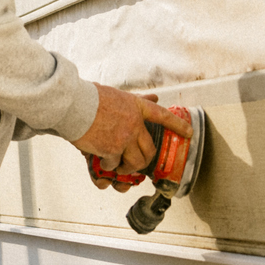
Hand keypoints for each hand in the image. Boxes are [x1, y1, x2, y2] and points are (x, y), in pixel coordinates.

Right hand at [72, 85, 193, 188]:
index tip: (189, 133)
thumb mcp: (118, 95)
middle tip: (136, 165)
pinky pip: (115, 165)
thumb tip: (153, 97)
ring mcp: (125, 138)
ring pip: (136, 162)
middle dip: (145, 160)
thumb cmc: (90, 98)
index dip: (178, 126)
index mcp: (136, 107)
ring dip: (127, 168)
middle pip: (150, 149)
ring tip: (119, 168)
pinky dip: (108, 166)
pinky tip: (101, 161)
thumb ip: (136, 100)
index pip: (163, 116)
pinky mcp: (113, 150)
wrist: (75, 104)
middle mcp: (135, 123)